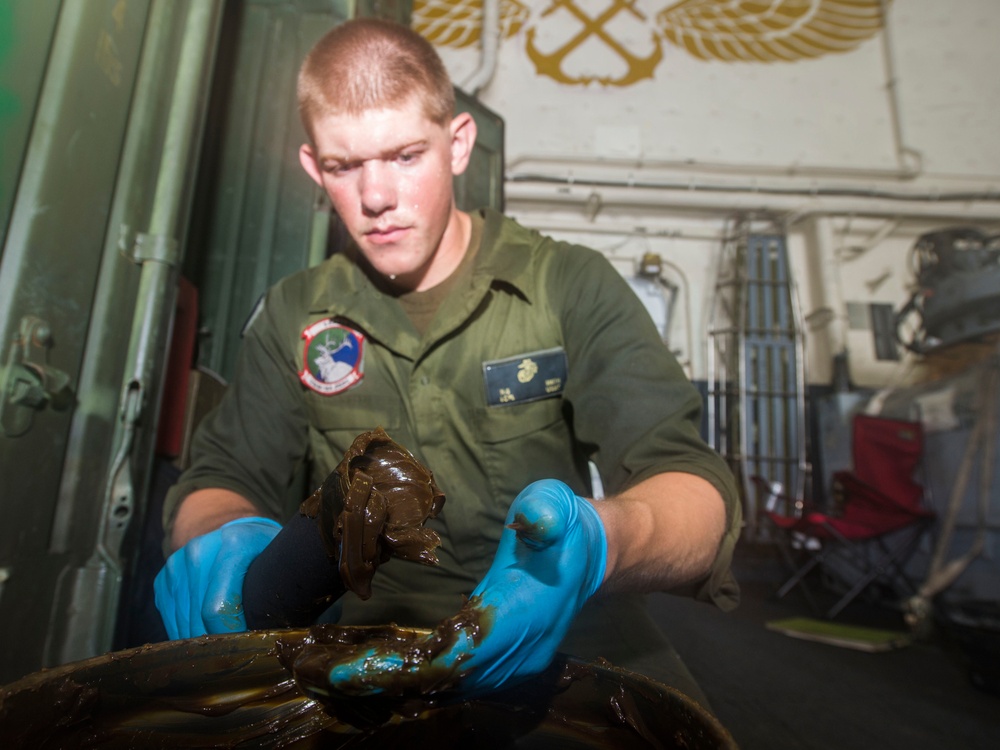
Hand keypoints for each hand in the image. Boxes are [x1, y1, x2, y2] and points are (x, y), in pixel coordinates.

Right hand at [154, 517, 280, 639]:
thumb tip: (282, 632)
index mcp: (233, 544)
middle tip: (236, 652)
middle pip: (198, 620)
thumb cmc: (264, 552)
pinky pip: (171, 620)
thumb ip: (279, 589)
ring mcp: (176, 565)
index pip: (218, 608)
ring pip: (182, 624)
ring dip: (200, 641)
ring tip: (222, 648)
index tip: (245, 646)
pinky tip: (205, 634)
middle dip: (217, 642)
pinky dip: (186, 633)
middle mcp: (199, 552)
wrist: (234, 530)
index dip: (231, 635)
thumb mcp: (280, 562)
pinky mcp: (163, 579)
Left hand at [317, 479, 606, 695]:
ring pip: (450, 689)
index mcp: (524, 615)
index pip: (460, 654)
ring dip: (397, 685)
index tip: (350, 669)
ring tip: (341, 676)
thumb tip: (530, 519)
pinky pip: (458, 682)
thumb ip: (544, 511)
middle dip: (386, 681)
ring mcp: (516, 664)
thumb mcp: (556, 507)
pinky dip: (419, 681)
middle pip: (445, 682)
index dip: (405, 668)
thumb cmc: (566, 527)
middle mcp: (520, 652)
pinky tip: (383, 673)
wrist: (593, 558)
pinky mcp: (508, 664)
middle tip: (326, 674)